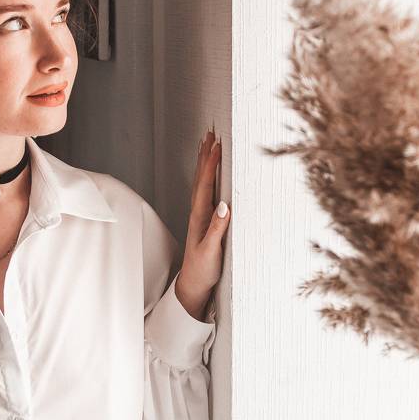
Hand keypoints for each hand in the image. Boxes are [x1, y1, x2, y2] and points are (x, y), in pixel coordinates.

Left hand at [174, 128, 229, 319]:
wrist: (193, 284)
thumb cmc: (203, 269)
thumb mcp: (211, 251)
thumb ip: (217, 229)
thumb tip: (225, 205)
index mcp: (200, 216)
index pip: (205, 184)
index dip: (211, 164)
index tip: (217, 145)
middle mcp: (198, 212)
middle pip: (201, 178)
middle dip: (205, 156)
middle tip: (210, 134)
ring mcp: (201, 216)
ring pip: (202, 182)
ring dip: (205, 163)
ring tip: (208, 146)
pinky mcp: (206, 221)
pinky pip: (206, 192)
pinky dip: (208, 177)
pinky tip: (212, 174)